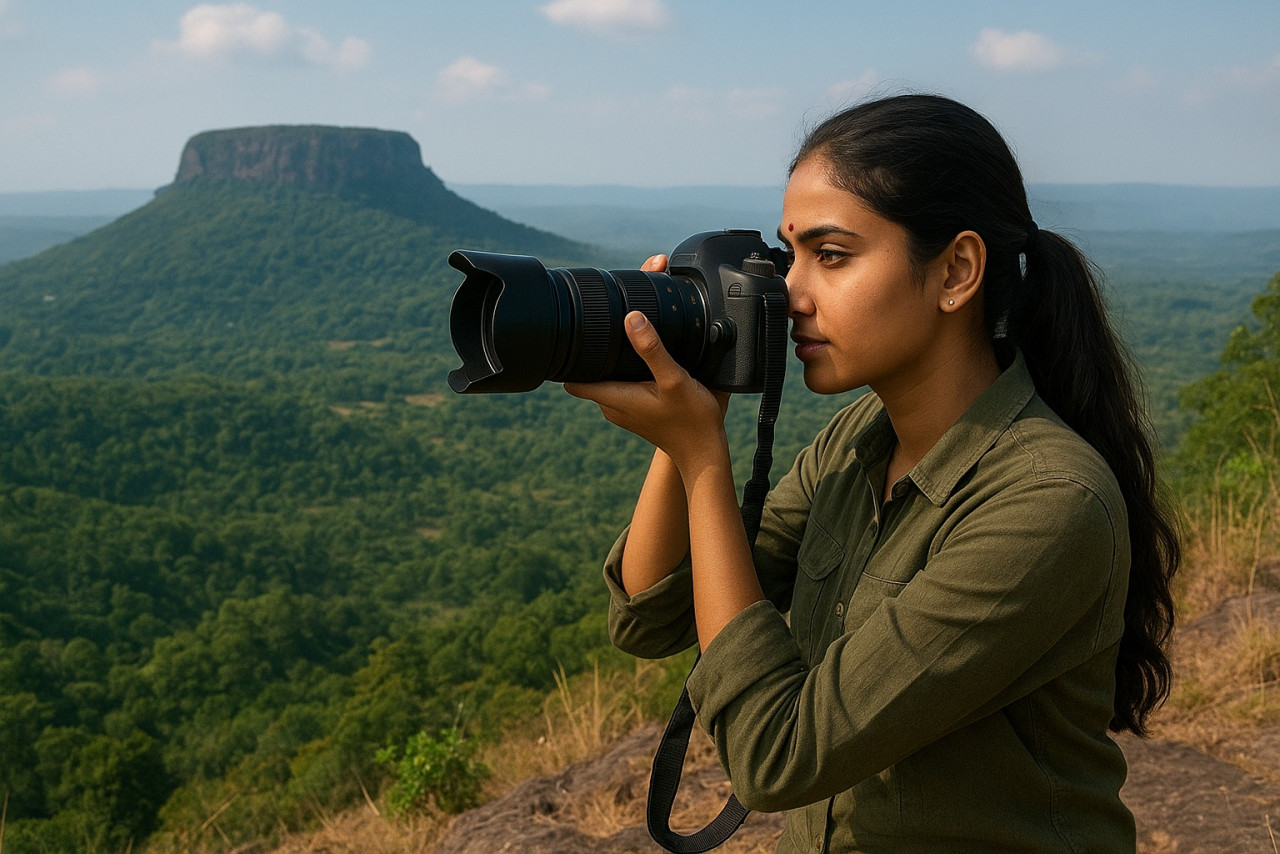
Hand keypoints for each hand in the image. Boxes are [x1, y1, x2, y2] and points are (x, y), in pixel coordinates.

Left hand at [565, 255, 729, 477]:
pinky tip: (642, 367)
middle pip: (589, 378)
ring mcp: (624, 413)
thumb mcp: (674, 378)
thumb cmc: (691, 418)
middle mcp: (614, 408)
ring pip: (606, 383)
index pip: (572, 382)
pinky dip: (626, 378)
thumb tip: (631, 318)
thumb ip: (652, 349)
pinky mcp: (637, 414)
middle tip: (607, 335)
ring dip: (611, 367)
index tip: (577, 341)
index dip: (570, 361)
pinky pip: (621, 391)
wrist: (704, 450)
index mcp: (614, 398)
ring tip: (625, 347)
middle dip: (593, 359)